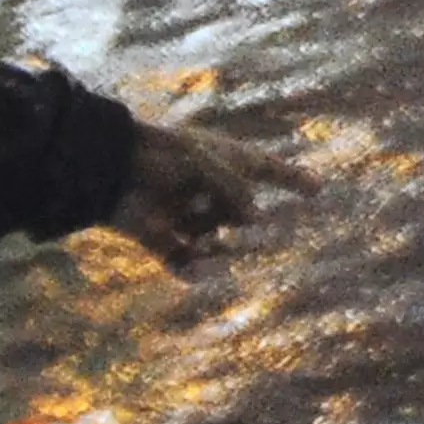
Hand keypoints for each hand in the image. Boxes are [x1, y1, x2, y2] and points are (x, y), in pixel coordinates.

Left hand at [104, 118, 310, 267]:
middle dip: (233, 214)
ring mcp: (182, 212)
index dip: (294, 179)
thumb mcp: (208, 164)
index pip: (267, 169)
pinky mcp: (158, 235)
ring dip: (207, 235)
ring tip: (187, 224)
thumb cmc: (160, 154)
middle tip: (206, 202)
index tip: (319, 190)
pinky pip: (183, 260)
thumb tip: (257, 220)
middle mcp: (206, 187)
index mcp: (221, 160)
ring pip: (213, 237)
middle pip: (240, 212)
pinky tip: (194, 269)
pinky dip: (190, 268)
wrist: (105, 166)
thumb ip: (237, 191)